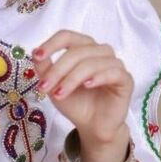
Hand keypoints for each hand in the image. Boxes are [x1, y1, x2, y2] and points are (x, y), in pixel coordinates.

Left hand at [32, 29, 133, 148]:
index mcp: (83, 48)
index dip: (52, 44)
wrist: (91, 125)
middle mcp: (100, 52)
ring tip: (59, 94)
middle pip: (77, 51)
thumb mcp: (53, 85)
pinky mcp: (125, 80)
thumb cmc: (75, 101)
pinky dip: (98, 77)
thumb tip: (35, 51)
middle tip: (44, 87)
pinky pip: (114, 72)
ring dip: (72, 78)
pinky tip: (87, 85)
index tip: (38, 56)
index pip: (67, 36)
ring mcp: (114, 65)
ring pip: (92, 62)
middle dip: (58, 70)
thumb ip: (45, 68)